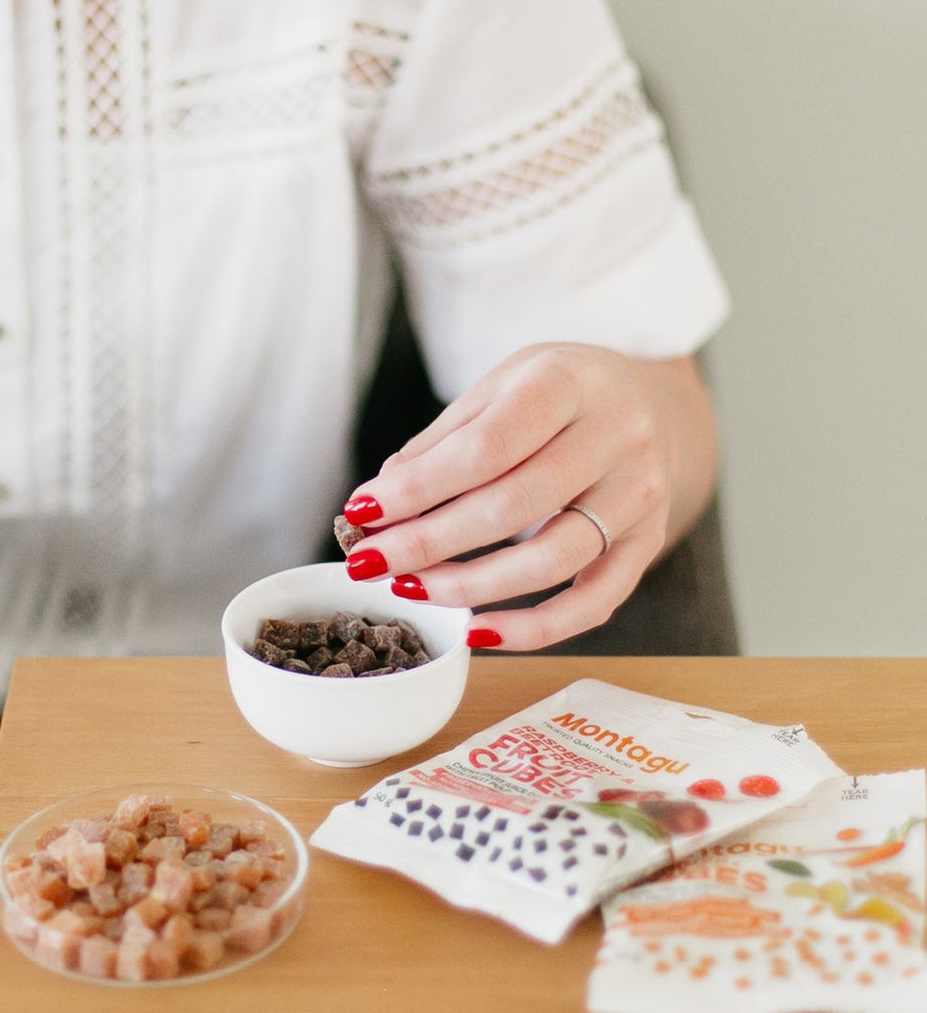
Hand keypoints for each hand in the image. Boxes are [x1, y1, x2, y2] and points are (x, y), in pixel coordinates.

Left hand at [339, 344, 715, 649]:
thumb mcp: (497, 388)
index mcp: (569, 383)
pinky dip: (534, 628)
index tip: (362, 511)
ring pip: (551, 560)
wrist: (650, 402)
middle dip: (428, 542)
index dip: (419, 487)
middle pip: (512, 506)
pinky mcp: (648, 544)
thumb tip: (378, 502)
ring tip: (409, 588)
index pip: (486, 446)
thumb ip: (442, 444)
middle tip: (369, 561)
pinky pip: (593, 603)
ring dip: (469, 585)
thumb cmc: (556, 394)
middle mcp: (617, 436)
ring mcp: (640, 494)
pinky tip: (478, 629)